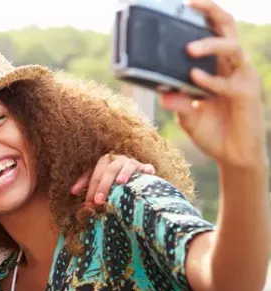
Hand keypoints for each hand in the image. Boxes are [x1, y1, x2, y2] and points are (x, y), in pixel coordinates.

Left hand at [70, 154, 155, 204]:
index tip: (87, 203)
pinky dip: (147, 170)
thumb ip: (86, 183)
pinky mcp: (145, 167)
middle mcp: (117, 160)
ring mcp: (132, 162)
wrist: (134, 174)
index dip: (90, 187)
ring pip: (127, 166)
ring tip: (120, 182)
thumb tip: (72, 192)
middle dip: (102, 186)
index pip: (94, 173)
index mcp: (104, 161)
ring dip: (123, 172)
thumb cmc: (111, 179)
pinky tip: (148, 173)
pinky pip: (147, 168)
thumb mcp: (98, 179)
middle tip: (98, 201)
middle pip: (108, 170)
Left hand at [161, 0, 266, 169]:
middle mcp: (232, 66)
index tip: (185, 3)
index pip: (214, 31)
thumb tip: (162, 91)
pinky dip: (210, 80)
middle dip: (212, 12)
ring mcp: (242, 78)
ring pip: (233, 48)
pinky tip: (194, 78)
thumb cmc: (212, 131)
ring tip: (189, 49)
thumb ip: (177, 101)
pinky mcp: (247, 95)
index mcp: (218, 65)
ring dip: (211, 45)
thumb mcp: (187, 115)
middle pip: (228, 28)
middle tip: (192, 4)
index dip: (204, 15)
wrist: (232, 156)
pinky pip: (229, 82)